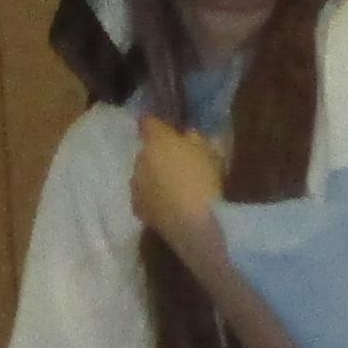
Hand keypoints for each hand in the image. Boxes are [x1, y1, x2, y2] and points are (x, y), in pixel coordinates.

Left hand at [129, 118, 228, 264]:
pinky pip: (144, 196)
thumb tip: (187, 136)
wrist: (196, 225)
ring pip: (143, 175)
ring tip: (175, 188)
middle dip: (159, 154)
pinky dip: (153, 197)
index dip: (157, 124)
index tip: (167, 128)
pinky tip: (169, 205)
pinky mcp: (137, 209)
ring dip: (154, 177)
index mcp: (157, 140)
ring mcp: (135, 186)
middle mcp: (139, 160)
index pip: (148, 122)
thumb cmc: (207, 181)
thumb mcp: (211, 153)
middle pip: (146, 151)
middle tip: (179, 163)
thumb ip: (196, 140)